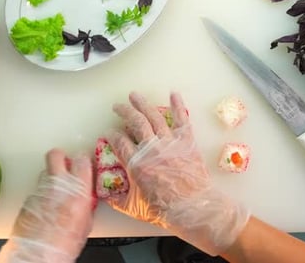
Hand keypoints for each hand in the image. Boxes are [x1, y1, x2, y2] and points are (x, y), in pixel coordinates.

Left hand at [0, 149, 93, 262]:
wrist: (38, 255)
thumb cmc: (64, 245)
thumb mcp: (86, 224)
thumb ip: (86, 205)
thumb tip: (85, 199)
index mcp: (78, 190)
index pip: (81, 159)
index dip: (82, 160)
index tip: (83, 165)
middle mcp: (57, 185)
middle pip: (56, 155)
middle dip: (61, 157)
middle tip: (65, 165)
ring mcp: (40, 190)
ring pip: (45, 172)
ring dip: (51, 178)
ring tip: (55, 192)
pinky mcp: (27, 199)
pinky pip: (37, 190)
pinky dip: (41, 195)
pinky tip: (45, 208)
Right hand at [106, 92, 249, 254]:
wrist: (195, 208)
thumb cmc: (166, 210)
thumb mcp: (136, 208)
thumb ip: (119, 199)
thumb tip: (108, 195)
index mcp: (137, 164)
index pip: (119, 142)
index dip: (112, 135)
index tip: (109, 133)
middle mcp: (152, 149)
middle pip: (135, 122)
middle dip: (124, 111)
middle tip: (118, 106)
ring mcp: (170, 143)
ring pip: (154, 116)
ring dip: (142, 104)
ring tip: (134, 95)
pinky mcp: (187, 142)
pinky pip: (181, 119)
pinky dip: (177, 105)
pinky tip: (173, 94)